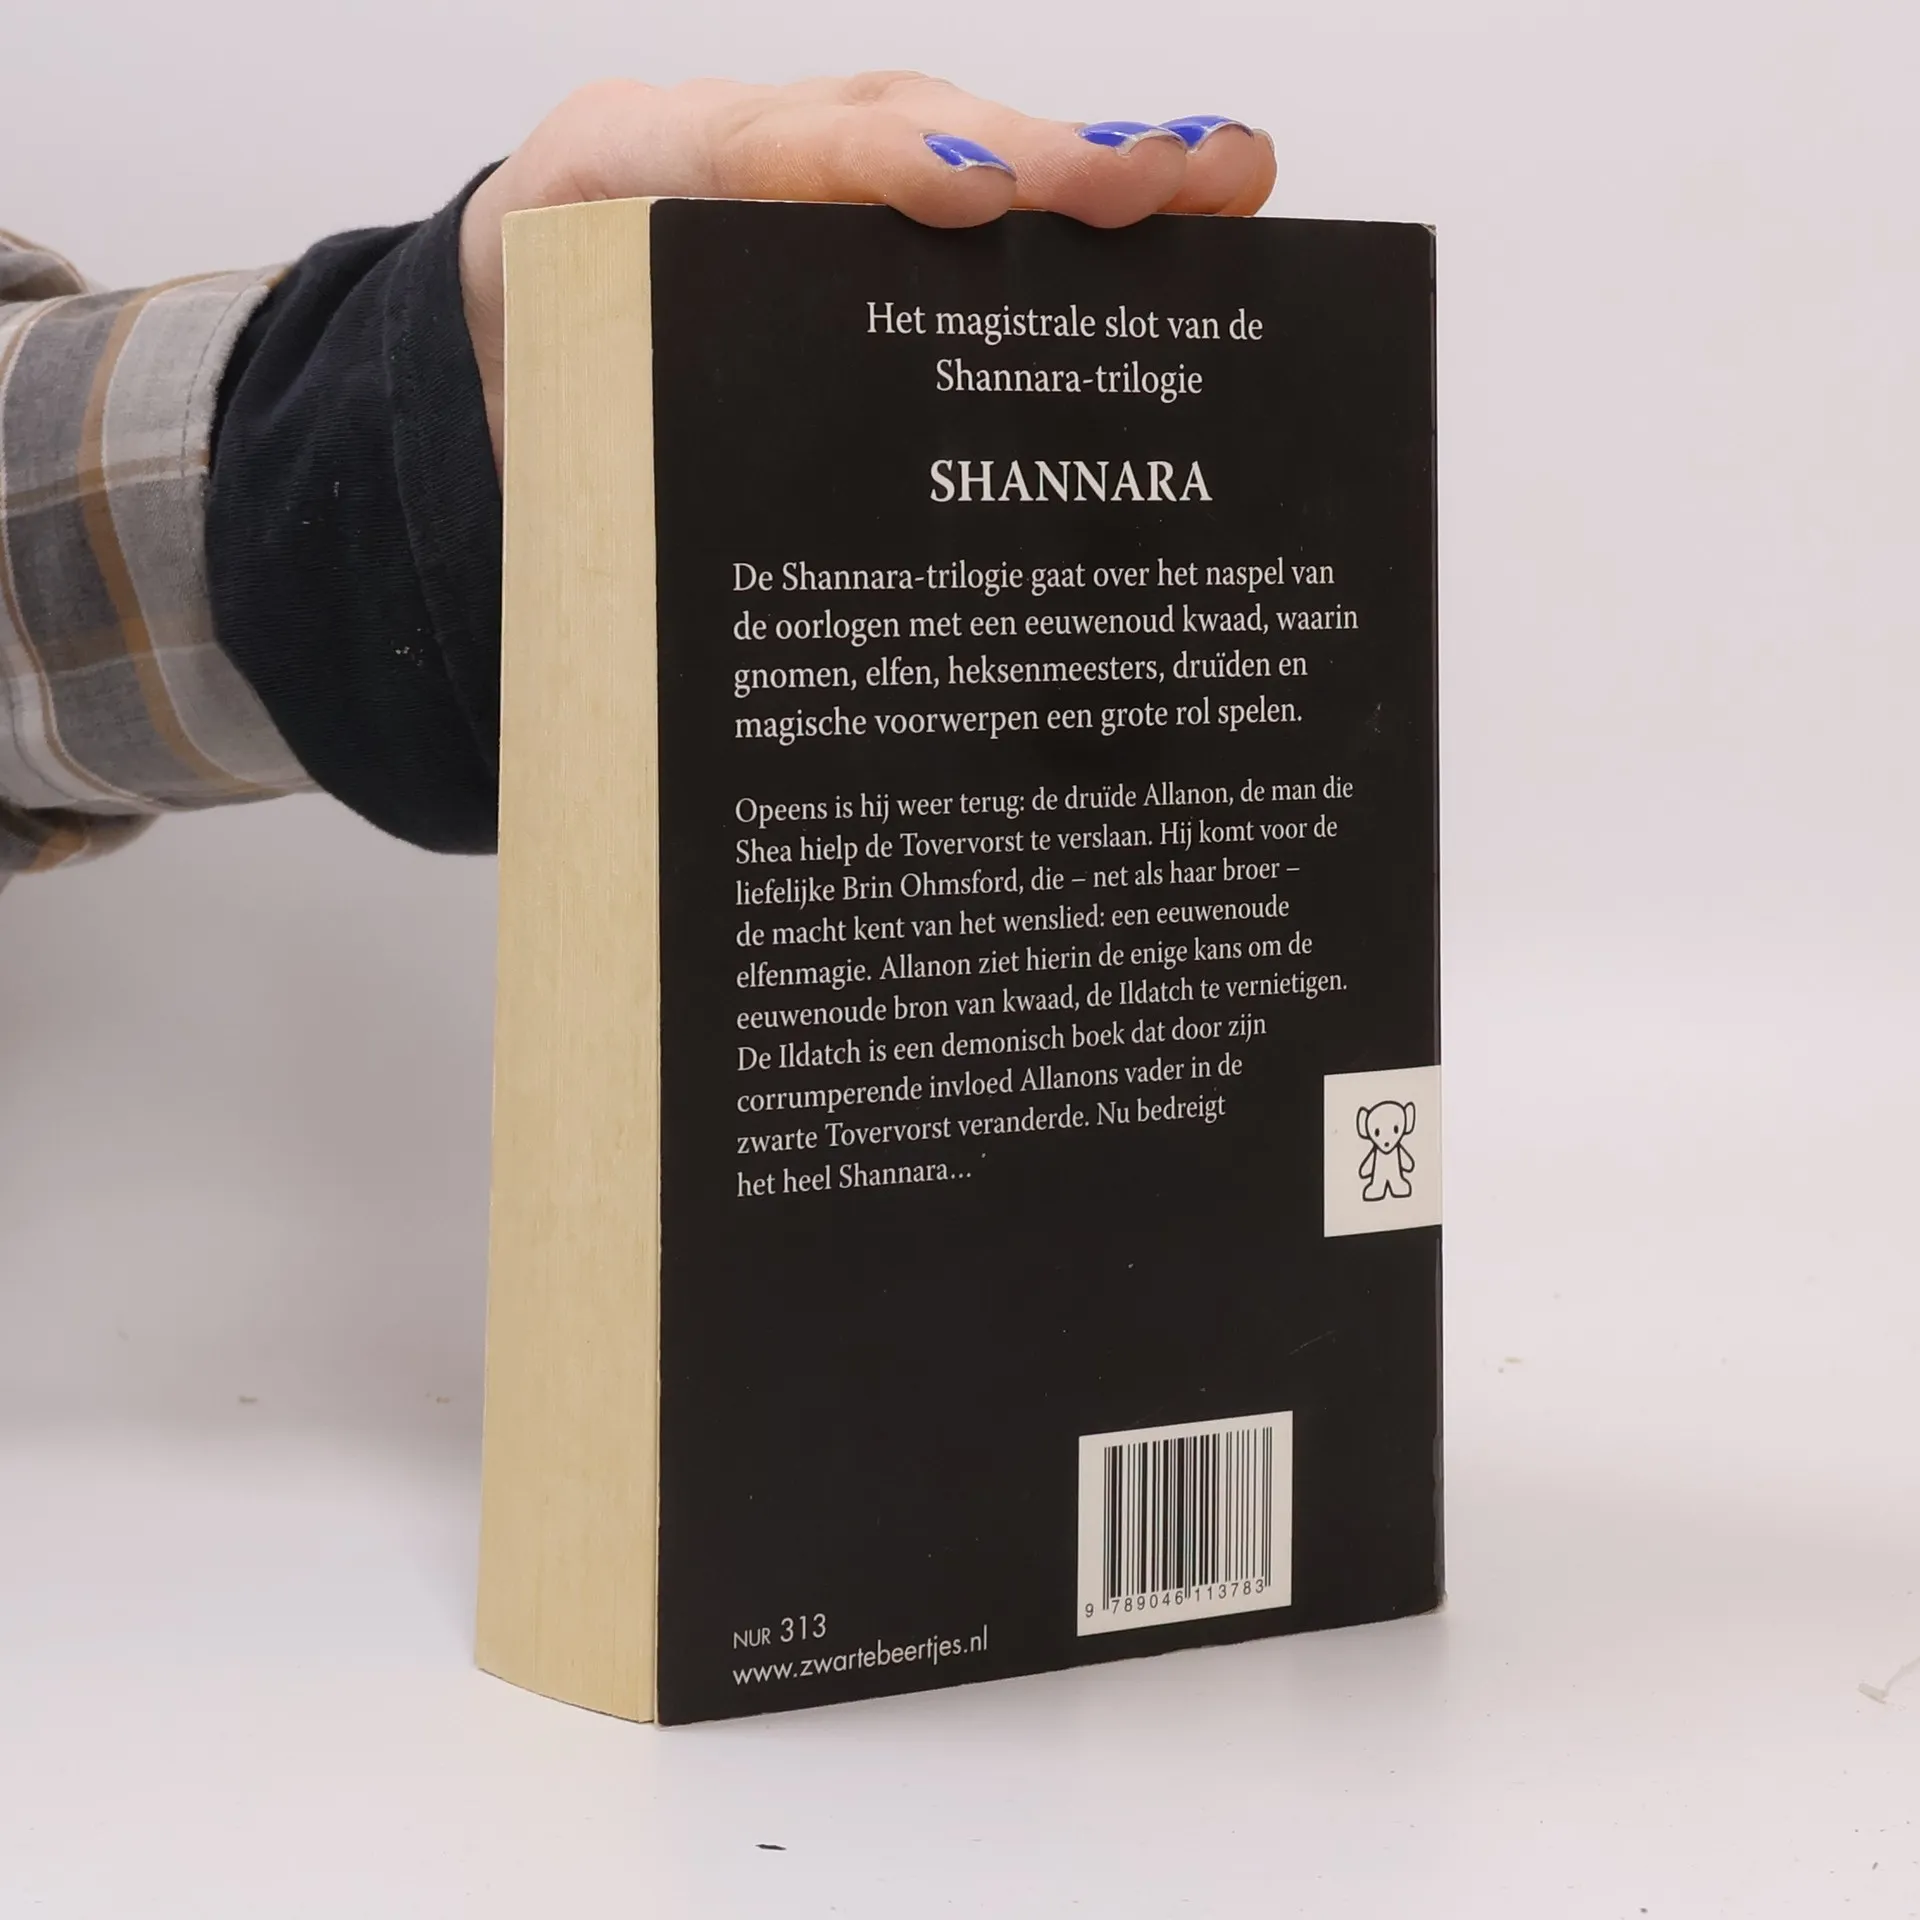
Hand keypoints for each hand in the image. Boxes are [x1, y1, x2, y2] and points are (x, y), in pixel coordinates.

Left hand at [458, 73, 1275, 460]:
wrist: (508, 339)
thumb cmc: (542, 374)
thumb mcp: (534, 413)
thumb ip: (585, 436)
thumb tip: (671, 596)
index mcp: (643, 175)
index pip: (765, 152)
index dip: (871, 166)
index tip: (972, 195)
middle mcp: (759, 158)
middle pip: (911, 129)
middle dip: (1041, 159)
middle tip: (1161, 181)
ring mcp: (832, 180)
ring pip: (969, 150)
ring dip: (1101, 174)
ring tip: (1225, 180)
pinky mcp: (878, 234)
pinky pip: (981, 218)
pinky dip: (1087, 229)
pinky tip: (1194, 231)